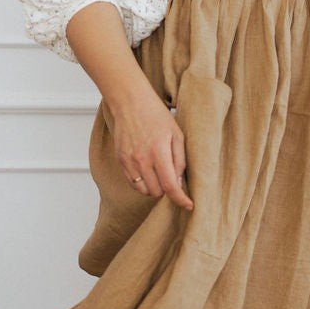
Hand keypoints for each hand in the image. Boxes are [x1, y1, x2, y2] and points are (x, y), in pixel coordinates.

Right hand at [109, 86, 194, 209]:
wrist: (131, 103)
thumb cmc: (156, 116)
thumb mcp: (177, 134)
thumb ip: (180, 160)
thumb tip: (179, 182)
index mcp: (159, 153)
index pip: (171, 186)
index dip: (181, 200)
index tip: (189, 205)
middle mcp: (142, 160)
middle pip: (157, 192)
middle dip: (167, 189)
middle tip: (171, 177)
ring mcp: (129, 161)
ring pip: (144, 190)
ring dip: (154, 188)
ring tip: (158, 174)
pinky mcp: (120, 161)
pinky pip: (132, 183)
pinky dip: (142, 183)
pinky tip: (147, 171)